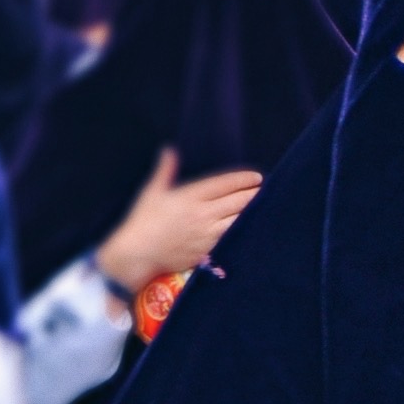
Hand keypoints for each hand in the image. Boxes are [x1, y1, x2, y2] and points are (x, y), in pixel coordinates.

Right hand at [90, 153, 259, 296]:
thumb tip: (170, 149)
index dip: (244, 179)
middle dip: (255, 194)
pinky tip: (253, 229)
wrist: (137, 254)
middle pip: (238, 201)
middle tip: (266, 190)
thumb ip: (165, 170)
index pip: (225, 184)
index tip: (257, 177)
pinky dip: (245, 233)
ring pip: (240, 220)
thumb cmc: (144, 222)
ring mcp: (207, 234)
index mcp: (190, 196)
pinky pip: (233, 240)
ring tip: (265, 207)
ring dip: (253, 213)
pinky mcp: (208, 251)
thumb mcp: (152, 192)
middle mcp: (202, 214)